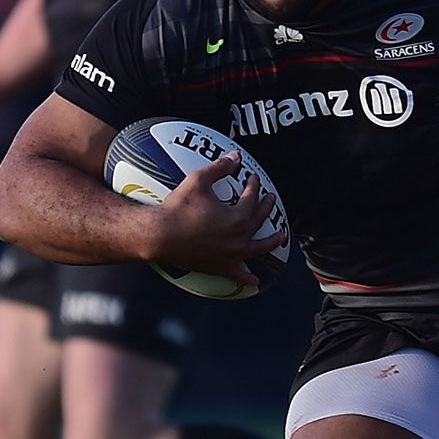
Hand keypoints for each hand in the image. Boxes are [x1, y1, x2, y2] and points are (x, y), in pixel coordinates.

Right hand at [148, 152, 286, 283]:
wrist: (158, 235)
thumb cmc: (177, 208)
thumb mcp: (199, 181)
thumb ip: (220, 168)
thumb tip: (235, 156)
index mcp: (238, 217)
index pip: (252, 198)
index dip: (254, 185)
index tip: (253, 178)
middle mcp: (240, 237)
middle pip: (259, 220)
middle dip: (267, 206)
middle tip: (271, 198)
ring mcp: (232, 254)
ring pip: (259, 248)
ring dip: (271, 241)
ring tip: (280, 236)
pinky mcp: (220, 266)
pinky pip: (238, 275)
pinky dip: (247, 278)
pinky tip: (255, 281)